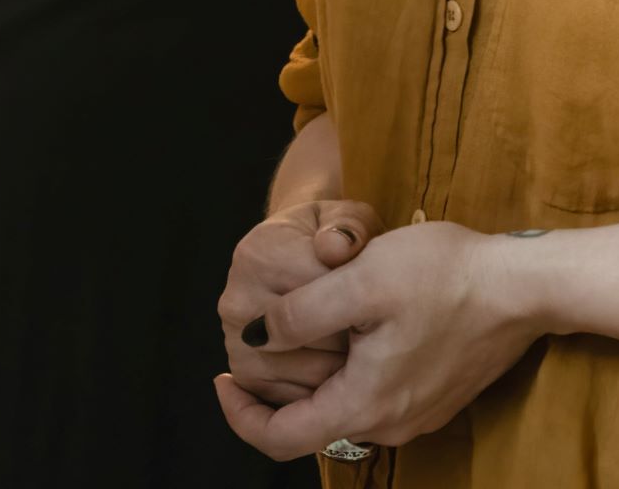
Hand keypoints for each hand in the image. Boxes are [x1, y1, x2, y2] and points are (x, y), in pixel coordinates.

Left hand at [214, 222, 545, 458]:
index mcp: (363, 404)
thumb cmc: (445, 276)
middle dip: (280, 387)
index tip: (222, 377)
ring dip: (321, 373)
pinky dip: (355, 368)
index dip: (240, 414)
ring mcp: (418, 413)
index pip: (279, 438)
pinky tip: (363, 323)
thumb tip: (255, 338)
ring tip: (310, 323)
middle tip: (264, 340)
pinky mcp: (439, 393)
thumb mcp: (363, 277)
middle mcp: (389, 424)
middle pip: (313, 422)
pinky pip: (380, 392)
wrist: (525, 285)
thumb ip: (302, 312)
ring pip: (348, 404)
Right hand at [219, 198, 383, 405]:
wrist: (299, 249)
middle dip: (350, 345)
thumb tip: (336, 247)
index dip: (357, 306)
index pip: (315, 294)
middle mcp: (236, 300)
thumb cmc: (333, 234)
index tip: (384, 310)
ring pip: (296, 376)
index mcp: (258, 255)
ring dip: (337, 376)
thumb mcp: (349, 218)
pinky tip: (348, 379)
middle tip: (385, 343)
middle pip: (305, 341)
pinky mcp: (242, 371)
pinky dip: (319, 395)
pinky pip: (284, 399)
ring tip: (370, 359)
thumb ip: (349, 228)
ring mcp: (233, 340)